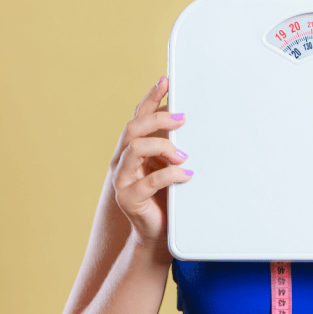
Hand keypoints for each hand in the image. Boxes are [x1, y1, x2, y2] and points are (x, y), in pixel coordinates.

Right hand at [110, 76, 192, 248]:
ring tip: (183, 156)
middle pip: (134, 128)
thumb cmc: (166, 196)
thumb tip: (190, 122)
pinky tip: (186, 176)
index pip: (138, 117)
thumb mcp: (170, 166)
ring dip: (163, 146)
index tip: (165, 81)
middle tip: (182, 119)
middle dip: (158, 119)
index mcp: (132, 149)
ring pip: (135, 149)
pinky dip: (171, 174)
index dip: (150, 98)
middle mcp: (122, 161)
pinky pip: (149, 181)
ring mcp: (122, 179)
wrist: (158, 232)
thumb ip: (173, 146)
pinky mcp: (129, 198)